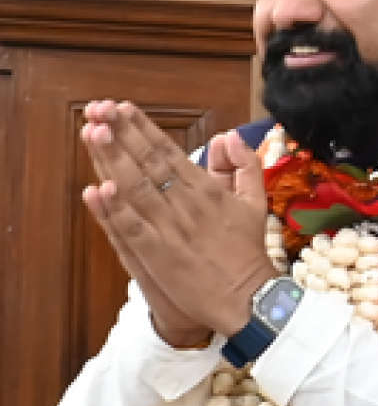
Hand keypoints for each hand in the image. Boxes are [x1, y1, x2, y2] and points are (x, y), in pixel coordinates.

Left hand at [81, 101, 277, 338]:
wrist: (248, 297)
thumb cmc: (248, 252)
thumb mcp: (256, 202)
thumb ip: (245, 166)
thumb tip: (229, 136)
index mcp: (208, 190)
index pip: (169, 151)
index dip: (143, 128)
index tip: (122, 108)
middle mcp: (186, 205)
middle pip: (148, 163)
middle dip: (122, 134)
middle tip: (99, 110)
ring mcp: (170, 230)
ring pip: (135, 189)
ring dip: (111, 160)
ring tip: (93, 134)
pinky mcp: (159, 256)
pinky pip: (131, 229)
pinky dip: (114, 210)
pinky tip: (97, 190)